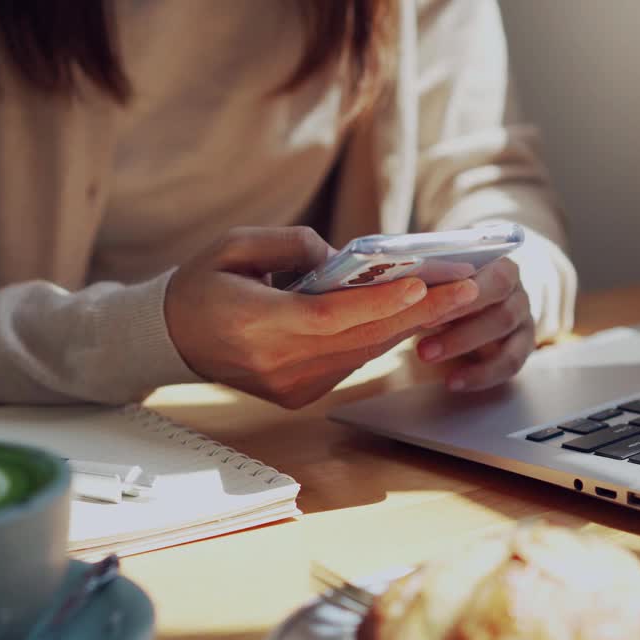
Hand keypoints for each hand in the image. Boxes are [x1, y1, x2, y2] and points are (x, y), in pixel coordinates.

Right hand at [165, 226, 479, 407]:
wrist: (171, 338)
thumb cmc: (202, 283)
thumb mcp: (236, 246)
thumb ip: (294, 246)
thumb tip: (345, 260)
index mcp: (256, 324)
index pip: (327, 318)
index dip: (377, 304)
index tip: (419, 286)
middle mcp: (277, 363)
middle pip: (360, 339)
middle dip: (419, 312)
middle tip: (468, 288)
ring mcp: (291, 386)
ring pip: (363, 351)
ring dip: (409, 325)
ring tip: (455, 296)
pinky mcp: (299, 394)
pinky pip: (351, 361)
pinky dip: (381, 336)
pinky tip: (414, 314)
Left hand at [414, 258, 533, 391]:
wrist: (466, 309)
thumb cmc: (449, 285)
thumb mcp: (440, 278)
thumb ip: (431, 276)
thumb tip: (402, 280)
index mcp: (502, 266)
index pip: (494, 277)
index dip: (465, 292)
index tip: (429, 299)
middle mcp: (518, 291)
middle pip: (501, 306)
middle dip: (461, 320)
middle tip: (422, 327)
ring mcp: (522, 320)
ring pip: (501, 333)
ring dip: (461, 344)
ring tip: (424, 354)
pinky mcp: (521, 348)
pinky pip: (509, 364)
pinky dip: (480, 376)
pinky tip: (451, 382)